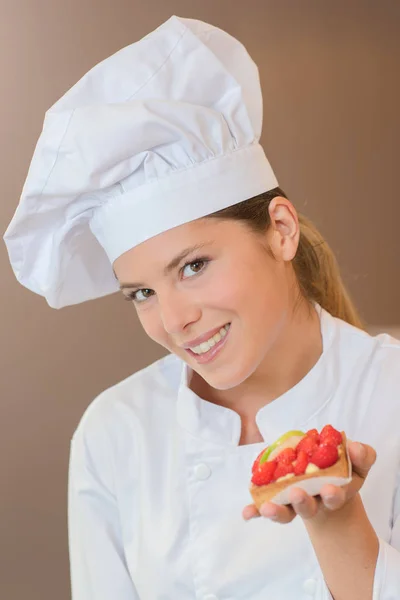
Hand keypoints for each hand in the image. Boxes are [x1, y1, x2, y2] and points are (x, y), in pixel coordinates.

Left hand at [242, 440, 376, 523]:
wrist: (326, 482)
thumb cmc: (342, 470)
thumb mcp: (357, 462)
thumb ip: (362, 455)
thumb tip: (355, 447)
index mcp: (333, 493)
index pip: (334, 497)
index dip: (332, 495)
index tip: (330, 489)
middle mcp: (313, 501)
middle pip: (307, 508)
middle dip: (303, 502)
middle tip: (298, 493)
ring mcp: (293, 502)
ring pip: (287, 511)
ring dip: (277, 510)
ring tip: (267, 507)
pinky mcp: (277, 499)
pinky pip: (265, 507)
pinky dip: (255, 511)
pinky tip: (246, 513)